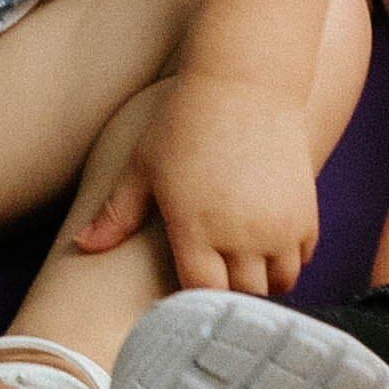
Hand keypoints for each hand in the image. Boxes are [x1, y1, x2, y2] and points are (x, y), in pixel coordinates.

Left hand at [73, 72, 321, 295]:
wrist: (245, 89)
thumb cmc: (183, 125)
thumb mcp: (142, 167)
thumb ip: (117, 214)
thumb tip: (81, 245)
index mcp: (195, 229)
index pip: (200, 292)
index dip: (190, 299)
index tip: (180, 295)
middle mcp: (242, 236)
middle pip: (242, 296)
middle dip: (227, 295)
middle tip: (212, 283)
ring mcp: (280, 229)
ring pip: (279, 284)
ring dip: (260, 282)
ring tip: (238, 267)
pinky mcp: (307, 216)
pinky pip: (302, 260)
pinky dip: (286, 261)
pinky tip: (264, 247)